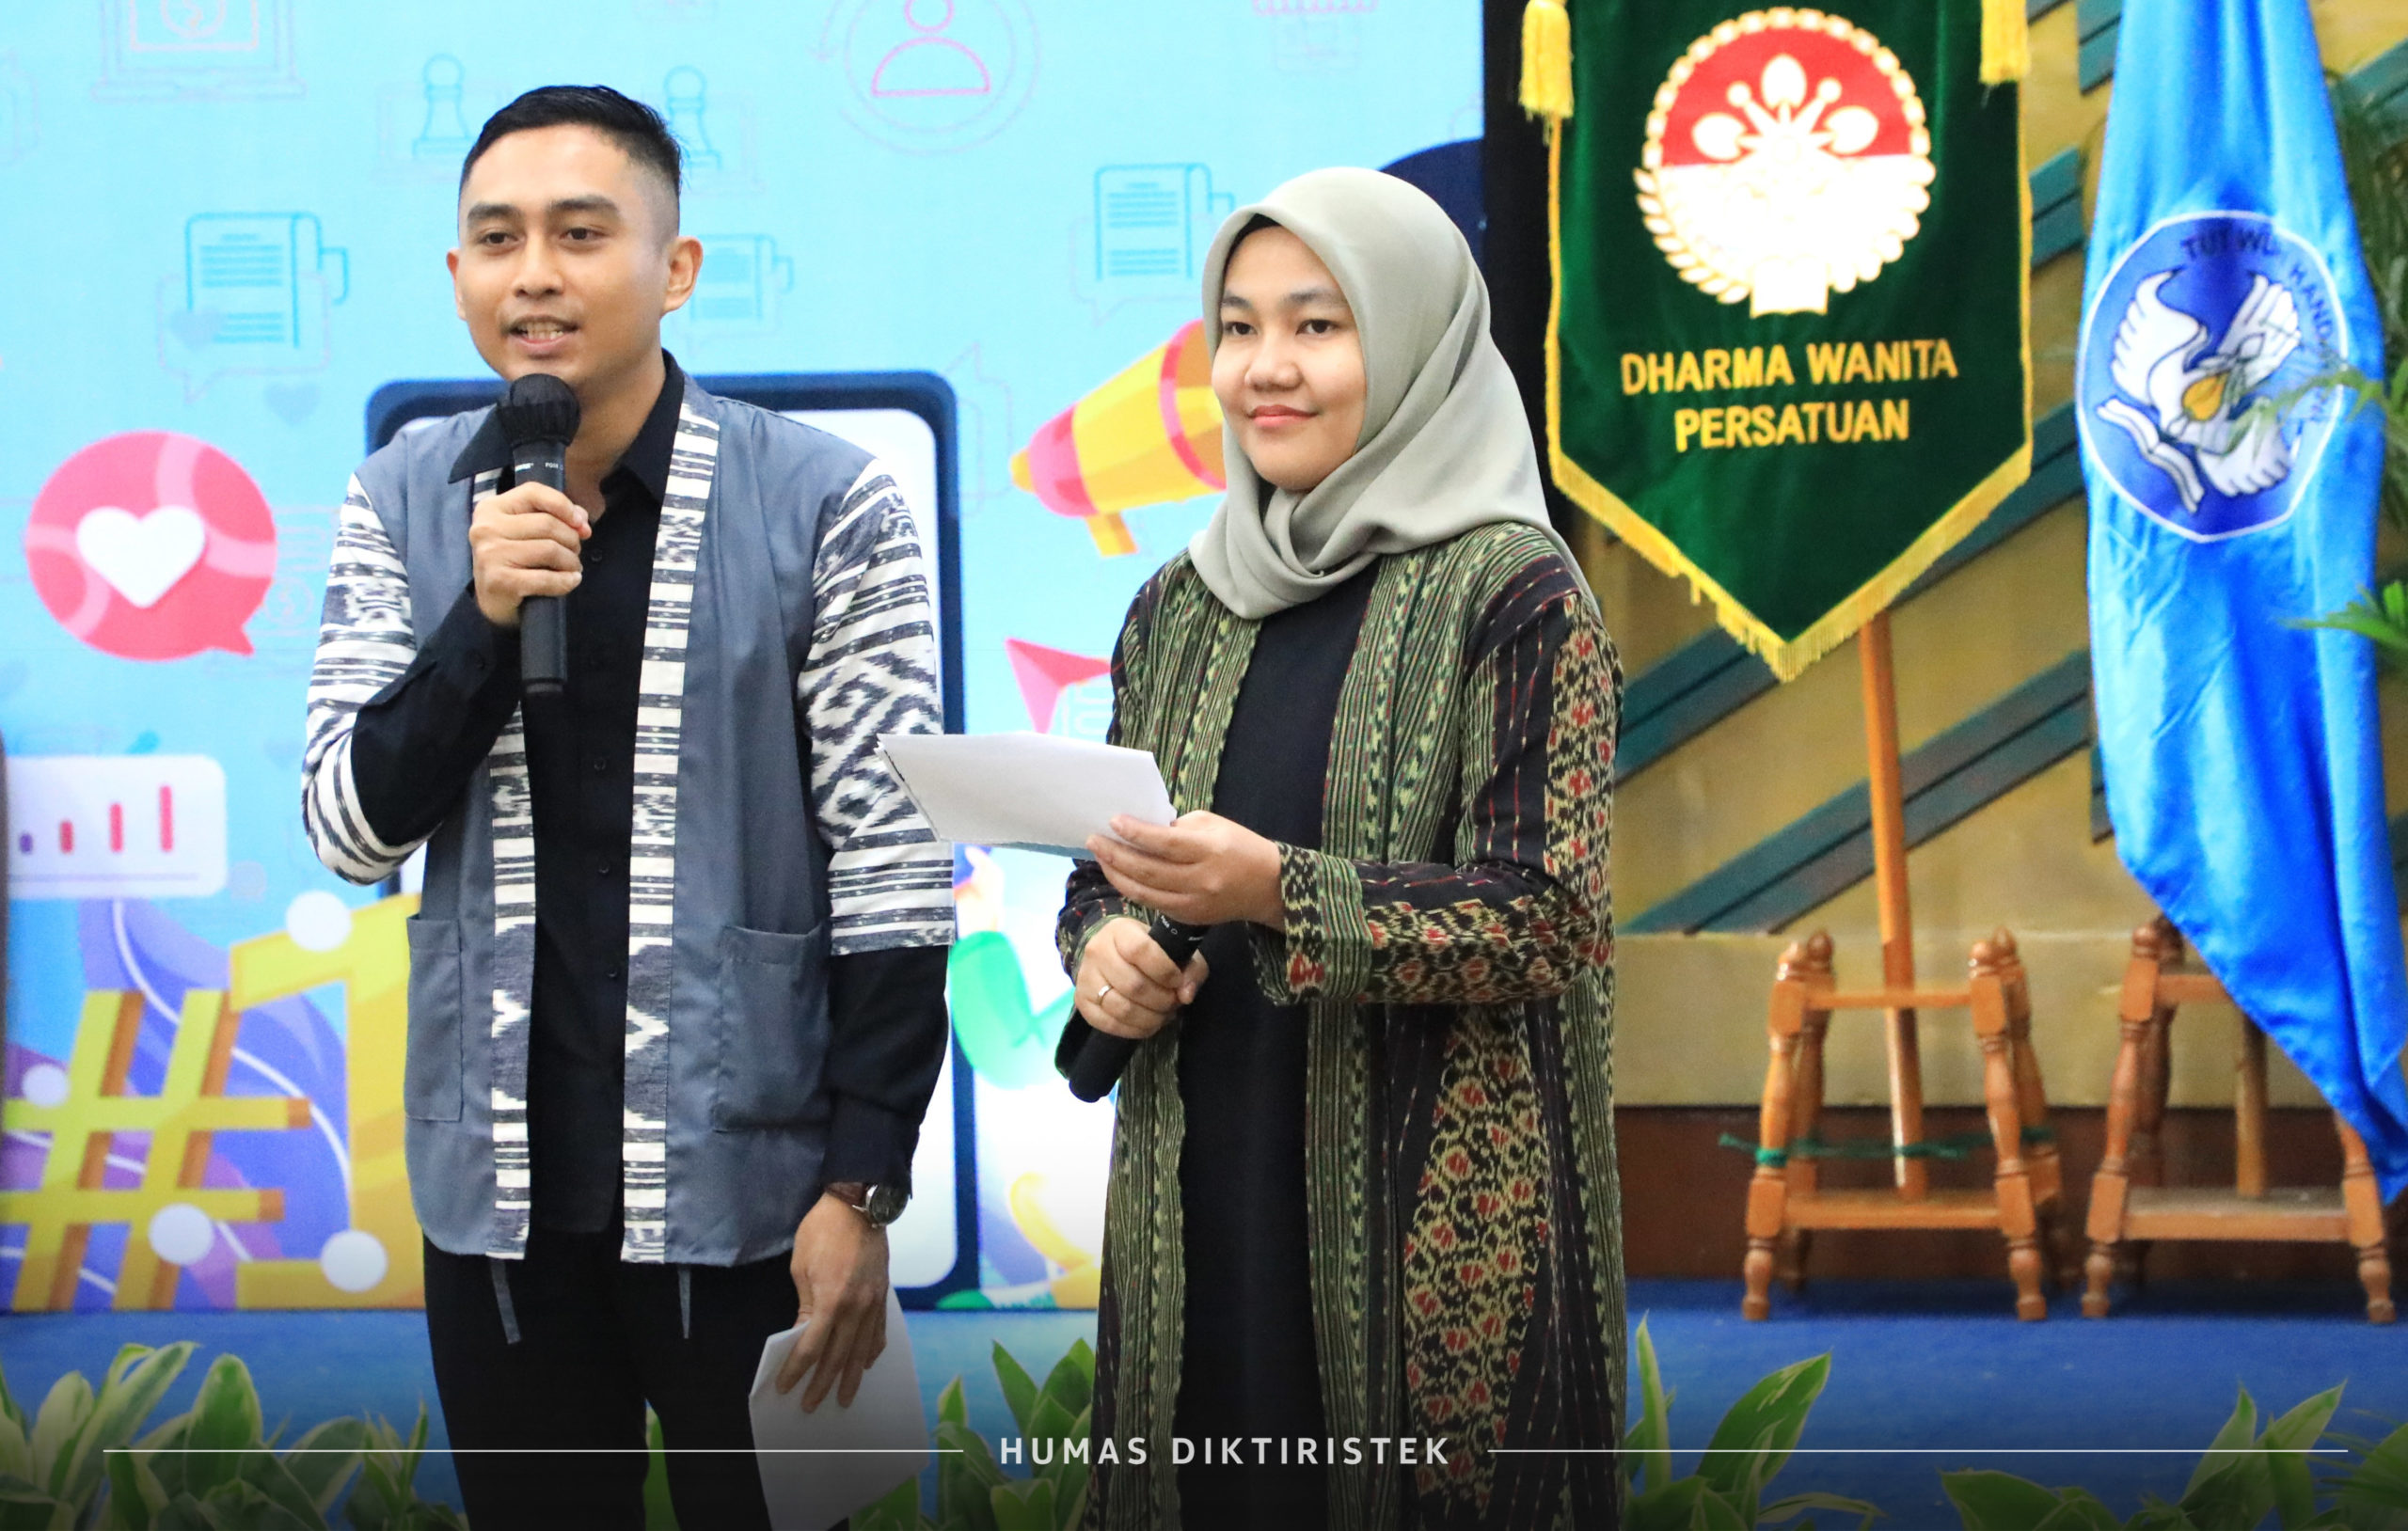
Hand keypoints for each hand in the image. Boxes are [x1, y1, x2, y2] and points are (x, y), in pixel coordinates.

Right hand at [469, 480, 589, 627]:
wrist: (493, 601)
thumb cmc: (514, 561)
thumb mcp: (527, 531)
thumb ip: (554, 516)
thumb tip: (581, 519)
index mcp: (491, 508)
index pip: (533, 492)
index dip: (564, 505)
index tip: (581, 524)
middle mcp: (486, 528)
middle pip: (547, 524)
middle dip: (571, 539)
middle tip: (574, 553)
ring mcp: (490, 554)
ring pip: (550, 549)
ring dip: (571, 562)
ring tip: (571, 568)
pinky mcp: (500, 581)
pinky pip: (546, 578)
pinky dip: (566, 581)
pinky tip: (570, 581)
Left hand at [775, 1193, 889, 1411]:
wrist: (858, 1205)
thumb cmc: (822, 1231)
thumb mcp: (801, 1268)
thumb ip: (806, 1306)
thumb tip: (804, 1334)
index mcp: (831, 1301)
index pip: (811, 1347)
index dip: (796, 1369)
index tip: (785, 1385)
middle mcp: (856, 1307)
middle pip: (838, 1356)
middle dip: (823, 1383)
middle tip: (812, 1404)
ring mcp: (873, 1302)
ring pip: (862, 1349)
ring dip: (852, 1376)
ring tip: (845, 1397)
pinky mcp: (883, 1294)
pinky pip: (879, 1330)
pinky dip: (872, 1350)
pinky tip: (866, 1362)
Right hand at [1074, 915, 1207, 1041]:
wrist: (1113, 955)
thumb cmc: (1150, 952)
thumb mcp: (1175, 950)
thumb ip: (1190, 969)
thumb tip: (1186, 995)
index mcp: (1120, 931)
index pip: (1140, 951)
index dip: (1164, 971)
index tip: (1177, 981)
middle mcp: (1097, 951)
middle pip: (1133, 985)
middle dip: (1161, 1000)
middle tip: (1173, 1002)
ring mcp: (1086, 977)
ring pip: (1121, 1008)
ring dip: (1150, 1018)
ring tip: (1163, 1014)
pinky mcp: (1082, 1001)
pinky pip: (1109, 1024)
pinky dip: (1134, 1030)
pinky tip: (1148, 1024)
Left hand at [1084, 812, 1284, 928]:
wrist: (1269, 886)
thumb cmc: (1240, 846)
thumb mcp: (1214, 825)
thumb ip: (1177, 828)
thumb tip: (1140, 830)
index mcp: (1210, 850)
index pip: (1165, 843)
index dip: (1136, 833)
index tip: (1113, 821)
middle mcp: (1201, 880)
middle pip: (1149, 870)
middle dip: (1116, 855)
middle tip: (1094, 839)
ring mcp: (1194, 903)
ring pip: (1144, 892)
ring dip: (1117, 874)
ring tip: (1100, 856)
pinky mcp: (1190, 918)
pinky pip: (1152, 904)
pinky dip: (1132, 888)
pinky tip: (1119, 875)